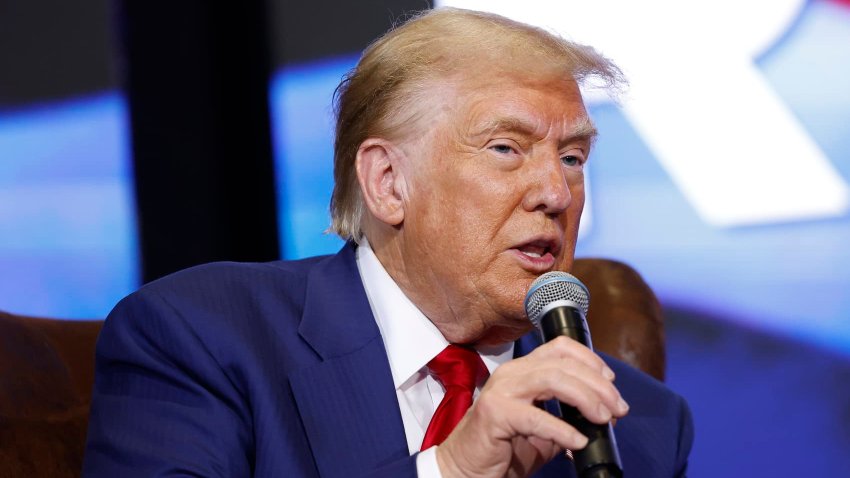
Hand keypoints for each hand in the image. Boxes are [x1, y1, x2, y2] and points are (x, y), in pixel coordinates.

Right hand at [435, 336, 628, 477]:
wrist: (466, 469)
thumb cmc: (503, 449)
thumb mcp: (543, 430)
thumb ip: (568, 418)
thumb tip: (605, 417)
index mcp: (522, 370)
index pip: (560, 347)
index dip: (590, 360)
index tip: (611, 383)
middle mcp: (511, 374)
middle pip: (562, 363)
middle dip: (598, 384)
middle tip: (618, 409)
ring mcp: (501, 391)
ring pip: (552, 379)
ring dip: (586, 398)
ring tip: (603, 419)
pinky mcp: (495, 414)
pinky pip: (536, 417)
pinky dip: (562, 429)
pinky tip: (578, 442)